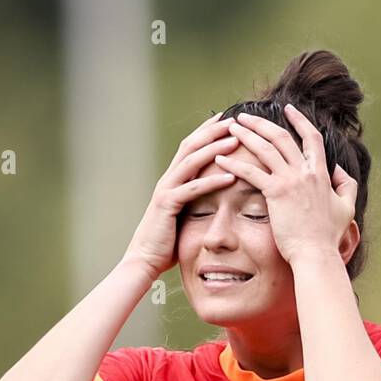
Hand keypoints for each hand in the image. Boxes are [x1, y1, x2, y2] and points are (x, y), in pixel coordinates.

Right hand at [122, 112, 240, 278]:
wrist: (144, 260)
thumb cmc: (165, 243)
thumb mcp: (183, 217)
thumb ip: (195, 204)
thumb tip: (213, 200)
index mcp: (172, 180)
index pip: (190, 148)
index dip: (207, 132)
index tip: (226, 121)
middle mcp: (168, 180)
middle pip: (190, 146)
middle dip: (212, 131)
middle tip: (234, 120)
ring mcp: (166, 190)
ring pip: (192, 161)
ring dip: (215, 148)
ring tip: (236, 140)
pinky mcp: (168, 205)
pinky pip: (193, 188)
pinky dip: (212, 181)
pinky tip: (231, 176)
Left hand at [214, 104, 357, 266]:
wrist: (316, 254)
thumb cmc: (330, 236)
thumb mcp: (347, 207)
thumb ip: (346, 184)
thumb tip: (339, 169)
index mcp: (321, 173)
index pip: (311, 137)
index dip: (299, 120)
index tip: (288, 109)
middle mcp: (305, 172)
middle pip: (281, 136)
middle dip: (261, 122)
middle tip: (245, 116)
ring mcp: (290, 181)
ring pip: (265, 148)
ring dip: (246, 134)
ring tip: (230, 128)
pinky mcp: (275, 194)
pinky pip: (251, 172)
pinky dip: (234, 163)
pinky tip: (220, 158)